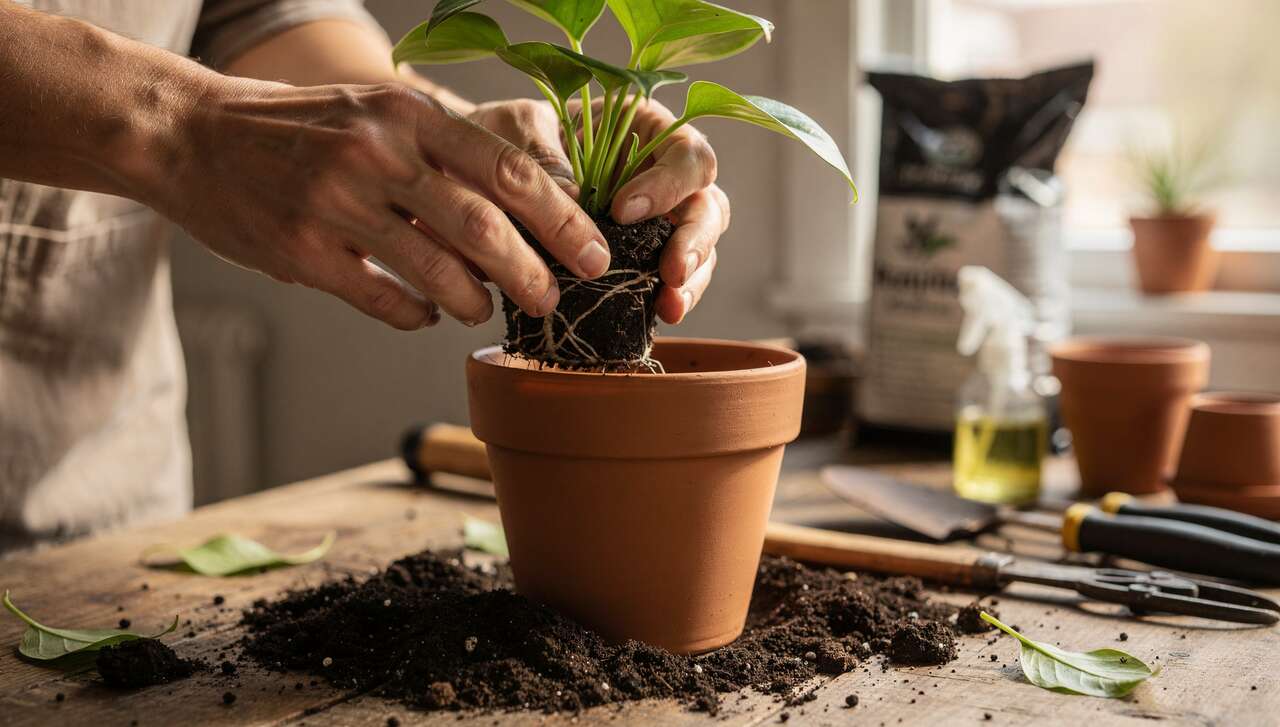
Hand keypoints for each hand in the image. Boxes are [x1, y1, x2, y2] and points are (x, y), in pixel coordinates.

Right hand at [148, 79, 612, 328]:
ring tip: (482, 310)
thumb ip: (442, 151)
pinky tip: (425, 313)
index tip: (594, 254)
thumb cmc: (303, 127)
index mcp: (407, 113)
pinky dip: (416, 314)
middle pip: (485, 228)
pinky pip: (383, 299)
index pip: (508, 169)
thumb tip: (527, 204)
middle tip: (552, 300)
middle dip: (533, 275)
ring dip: (475, 302)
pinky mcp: (301, 252)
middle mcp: (377, 154)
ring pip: (439, 272)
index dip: (562, 219)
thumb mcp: (376, 110)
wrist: (192, 135)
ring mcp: (336, 204)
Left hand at [469, 97, 728, 323]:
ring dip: (691, 278)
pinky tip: (659, 313)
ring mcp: (658, 217)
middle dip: (694, 240)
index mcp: (647, 128)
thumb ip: (547, 159)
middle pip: (707, 204)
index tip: (621, 211)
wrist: (479, 173)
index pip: (685, 153)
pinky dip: (669, 296)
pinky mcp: (642, 256)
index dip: (667, 184)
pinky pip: (671, 278)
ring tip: (669, 305)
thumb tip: (576, 199)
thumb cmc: (506, 137)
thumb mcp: (520, 134)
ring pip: (700, 246)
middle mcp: (663, 172)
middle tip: (671, 271)